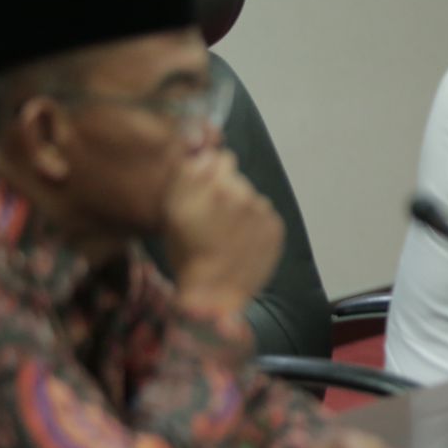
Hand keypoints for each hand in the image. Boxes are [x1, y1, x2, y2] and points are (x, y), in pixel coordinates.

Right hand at [164, 149, 282, 316]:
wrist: (213, 296)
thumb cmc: (187, 255)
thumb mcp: (172, 212)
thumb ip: (187, 175)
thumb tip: (206, 151)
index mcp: (204, 184)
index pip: (220, 158)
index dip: (212, 172)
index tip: (206, 190)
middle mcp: (234, 190)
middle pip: (236, 177)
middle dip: (226, 190)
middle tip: (214, 219)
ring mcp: (258, 208)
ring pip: (250, 197)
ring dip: (242, 210)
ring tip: (228, 236)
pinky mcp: (274, 225)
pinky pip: (265, 217)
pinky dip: (256, 227)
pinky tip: (242, 244)